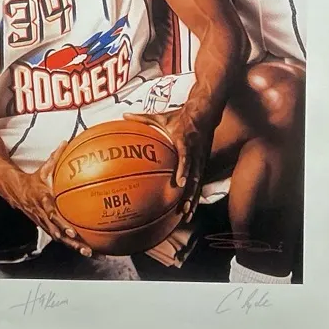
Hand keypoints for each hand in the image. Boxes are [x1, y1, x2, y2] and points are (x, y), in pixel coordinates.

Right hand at [10, 142, 90, 256]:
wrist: (16, 192)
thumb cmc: (34, 180)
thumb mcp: (44, 168)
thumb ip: (56, 156)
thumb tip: (67, 141)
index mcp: (43, 200)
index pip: (52, 214)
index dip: (62, 224)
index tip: (73, 232)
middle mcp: (43, 215)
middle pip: (58, 233)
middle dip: (71, 242)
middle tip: (85, 248)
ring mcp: (44, 223)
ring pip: (60, 238)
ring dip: (73, 247)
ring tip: (89, 253)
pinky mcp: (47, 227)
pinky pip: (60, 237)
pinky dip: (71, 243)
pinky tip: (85, 247)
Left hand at [123, 107, 211, 222]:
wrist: (204, 114)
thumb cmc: (180, 117)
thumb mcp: (162, 117)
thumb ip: (143, 118)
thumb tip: (124, 115)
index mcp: (185, 141)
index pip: (186, 157)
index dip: (184, 170)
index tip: (180, 183)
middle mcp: (195, 153)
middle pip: (194, 176)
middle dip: (189, 193)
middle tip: (183, 208)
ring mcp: (201, 160)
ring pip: (198, 182)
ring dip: (193, 199)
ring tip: (187, 214)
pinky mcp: (203, 164)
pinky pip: (200, 182)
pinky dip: (196, 196)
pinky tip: (191, 209)